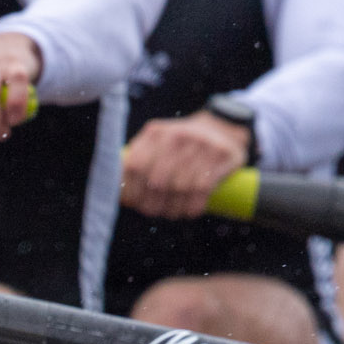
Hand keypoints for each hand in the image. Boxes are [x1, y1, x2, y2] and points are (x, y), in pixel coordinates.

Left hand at [118, 112, 249, 218]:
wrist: (220, 129)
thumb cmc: (181, 146)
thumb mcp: (158, 144)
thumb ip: (140, 163)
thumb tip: (123, 197)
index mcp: (155, 132)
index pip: (135, 165)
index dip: (132, 190)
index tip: (134, 204)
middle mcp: (176, 135)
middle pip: (157, 180)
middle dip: (152, 203)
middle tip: (153, 212)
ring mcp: (200, 143)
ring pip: (180, 187)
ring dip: (174, 208)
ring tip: (171, 214)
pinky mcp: (221, 154)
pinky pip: (203, 188)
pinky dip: (193, 206)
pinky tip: (188, 212)